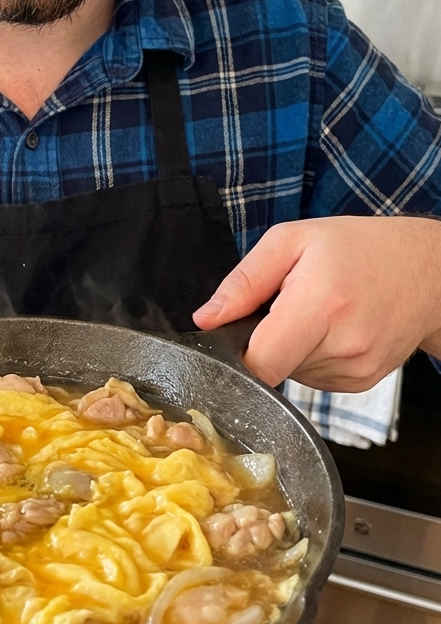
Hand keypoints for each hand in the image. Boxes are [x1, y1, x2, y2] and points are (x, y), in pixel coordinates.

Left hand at [192, 216, 440, 390]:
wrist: (426, 271)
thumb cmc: (359, 248)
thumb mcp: (292, 240)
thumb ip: (243, 282)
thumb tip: (206, 319)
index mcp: (321, 305)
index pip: (260, 362)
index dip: (236, 352)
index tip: (237, 331)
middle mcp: (343, 346)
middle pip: (272, 368)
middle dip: (266, 340)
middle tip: (285, 305)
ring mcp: (356, 370)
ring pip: (291, 374)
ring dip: (289, 347)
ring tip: (314, 312)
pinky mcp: (361, 383)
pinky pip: (313, 378)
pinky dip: (310, 356)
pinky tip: (329, 329)